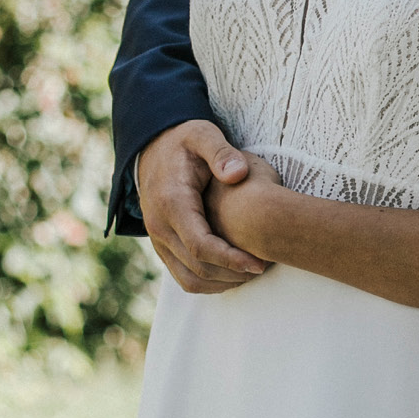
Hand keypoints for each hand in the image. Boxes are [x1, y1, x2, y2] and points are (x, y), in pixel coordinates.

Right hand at [138, 120, 269, 294]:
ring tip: (254, 273)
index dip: (231, 259)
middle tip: (265, 268)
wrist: (153, 148)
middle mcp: (159, 226)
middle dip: (233, 273)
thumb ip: (221, 152)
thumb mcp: (203, 135)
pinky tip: (236, 273)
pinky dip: (210, 282)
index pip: (201, 245)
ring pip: (189, 279)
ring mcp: (158, 239)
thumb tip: (238, 174)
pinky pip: (183, 276)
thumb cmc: (185, 142)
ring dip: (224, 283)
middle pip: (197, 267)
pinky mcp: (162, 246)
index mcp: (171, 202)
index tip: (260, 263)